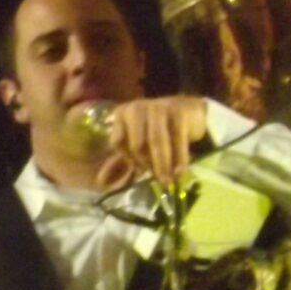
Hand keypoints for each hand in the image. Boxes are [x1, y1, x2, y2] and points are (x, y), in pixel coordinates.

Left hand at [90, 95, 207, 188]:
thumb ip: (119, 162)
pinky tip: (179, 172)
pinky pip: (177, 139)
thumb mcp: (136, 143)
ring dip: (162, 164)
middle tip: (158, 180)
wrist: (189, 111)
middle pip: (137, 144)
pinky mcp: (179, 111)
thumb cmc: (157, 130)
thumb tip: (101, 182)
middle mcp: (137, 108)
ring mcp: (158, 107)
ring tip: (168, 181)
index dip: (129, 159)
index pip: (118, 142)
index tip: (140, 171)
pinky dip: (179, 158)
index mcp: (122, 114)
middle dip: (147, 164)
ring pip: (156, 142)